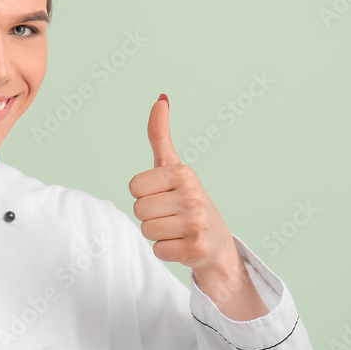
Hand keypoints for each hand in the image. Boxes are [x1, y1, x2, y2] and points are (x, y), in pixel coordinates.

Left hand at [127, 95, 239, 277]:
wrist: (216, 242)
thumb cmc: (187, 201)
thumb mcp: (173, 167)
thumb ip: (160, 135)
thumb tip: (160, 99)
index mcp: (183, 173)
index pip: (134, 187)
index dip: (144, 194)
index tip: (163, 195)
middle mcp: (192, 195)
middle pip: (138, 209)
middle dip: (150, 215)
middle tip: (171, 215)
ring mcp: (196, 223)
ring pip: (146, 230)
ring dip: (158, 233)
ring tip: (177, 229)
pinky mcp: (196, 249)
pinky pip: (157, 250)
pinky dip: (166, 250)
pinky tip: (183, 244)